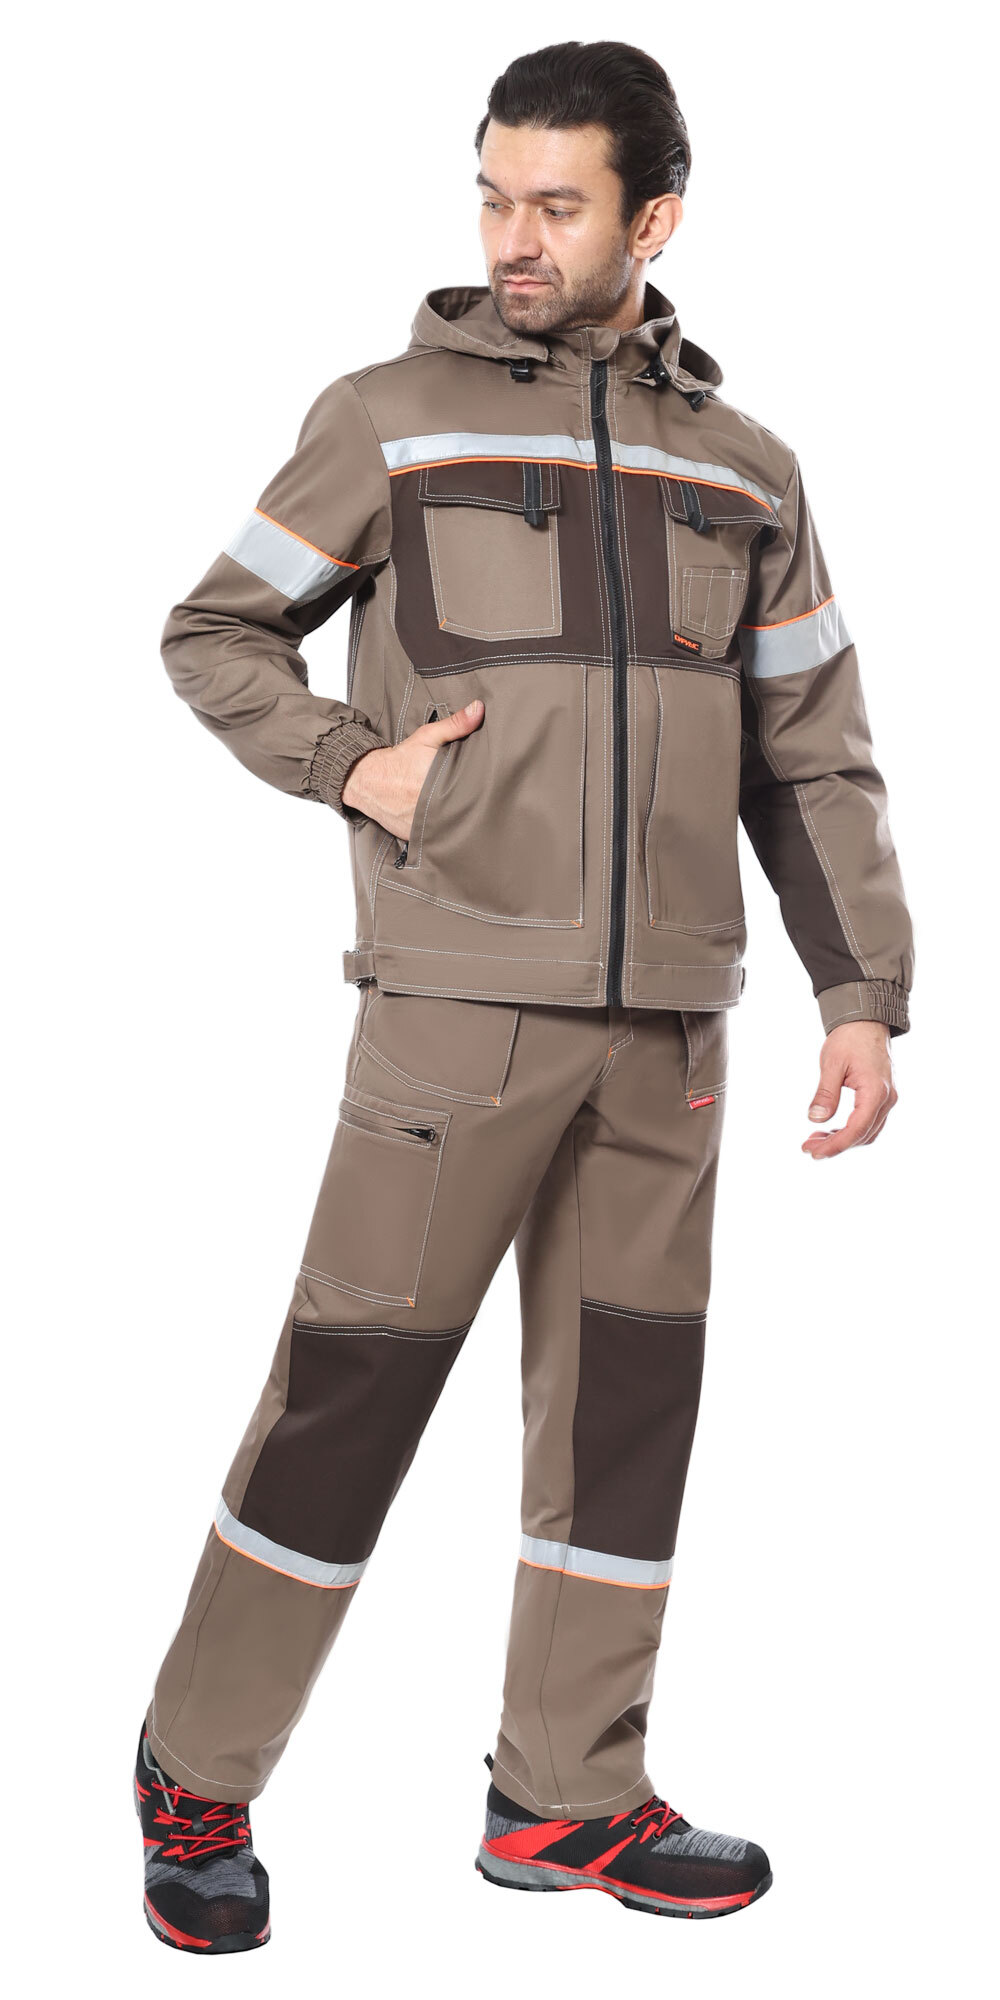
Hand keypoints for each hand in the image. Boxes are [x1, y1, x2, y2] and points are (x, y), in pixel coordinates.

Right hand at [341, 699, 484, 837]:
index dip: (481, 788)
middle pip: (462, 809)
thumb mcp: (427, 737)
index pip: (470, 789)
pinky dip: (439, 831)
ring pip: (450, 826)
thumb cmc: (399, 760)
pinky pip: (434, 836)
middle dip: (470, 804)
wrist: (367, 781)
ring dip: (457, 820)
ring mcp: (421, 823)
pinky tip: (445, 823)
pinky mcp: (414, 835)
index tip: (488, 785)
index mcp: (437, 780)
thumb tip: (479, 710)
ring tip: (463, 812)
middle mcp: (429, 804)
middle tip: (478, 799)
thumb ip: (455, 724)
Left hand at [802, 1021, 897, 1159]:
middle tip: (809, 1146)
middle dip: (836, 1145)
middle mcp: (887, 1099)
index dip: (834, 1145)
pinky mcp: (883, 1096)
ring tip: (817, 1139)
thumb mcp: (832, 1064)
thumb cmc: (850, 1038)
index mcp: (875, 1092)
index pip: (856, 1130)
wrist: (866, 1020)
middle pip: (863, 1135)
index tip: (813, 1151)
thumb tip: (815, 1119)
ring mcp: (888, 1098)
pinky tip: (832, 1130)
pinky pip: (870, 1122)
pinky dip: (852, 1130)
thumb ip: (825, 1093)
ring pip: (868, 1132)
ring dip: (844, 1140)